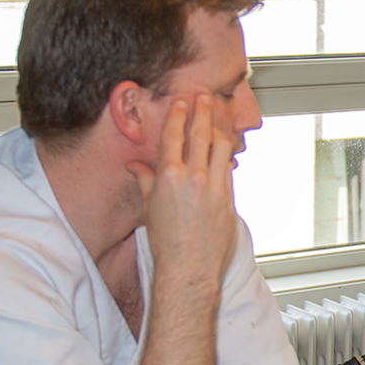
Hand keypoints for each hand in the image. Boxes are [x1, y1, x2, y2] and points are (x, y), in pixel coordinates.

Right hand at [126, 95, 238, 285]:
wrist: (188, 266)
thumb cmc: (166, 241)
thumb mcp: (148, 207)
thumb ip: (144, 180)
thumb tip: (134, 166)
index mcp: (169, 176)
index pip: (175, 135)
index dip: (179, 115)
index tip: (182, 102)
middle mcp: (193, 177)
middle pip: (201, 134)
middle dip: (203, 112)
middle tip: (206, 98)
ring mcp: (214, 186)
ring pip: (221, 147)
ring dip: (219, 130)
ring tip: (218, 120)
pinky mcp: (229, 196)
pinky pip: (228, 168)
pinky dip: (225, 156)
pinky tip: (225, 151)